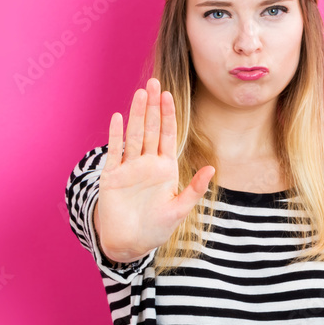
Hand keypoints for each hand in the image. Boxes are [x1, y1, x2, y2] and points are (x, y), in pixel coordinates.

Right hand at [94, 77, 214, 262]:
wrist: (129, 243)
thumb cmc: (156, 227)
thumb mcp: (179, 209)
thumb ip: (194, 189)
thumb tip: (211, 168)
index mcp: (165, 168)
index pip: (168, 135)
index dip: (169, 115)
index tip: (169, 95)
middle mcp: (147, 163)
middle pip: (151, 129)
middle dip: (152, 106)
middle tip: (153, 82)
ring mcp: (129, 168)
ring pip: (134, 135)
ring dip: (136, 114)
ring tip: (139, 93)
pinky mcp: (112, 177)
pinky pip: (114, 152)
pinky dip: (116, 135)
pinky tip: (118, 118)